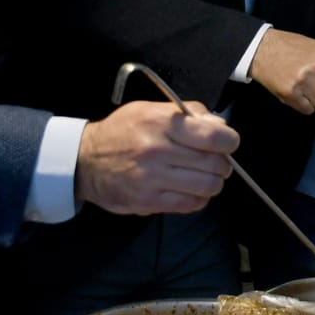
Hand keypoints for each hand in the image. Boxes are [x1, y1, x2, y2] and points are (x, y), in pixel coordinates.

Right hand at [73, 100, 237, 214]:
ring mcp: (152, 179)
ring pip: (207, 187)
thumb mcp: (151, 109)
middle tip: (216, 162)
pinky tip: (191, 190)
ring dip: (213, 183)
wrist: (85, 161)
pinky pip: (190, 204)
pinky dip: (199, 198)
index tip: (226, 143)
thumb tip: (220, 126)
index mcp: (161, 123)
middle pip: (215, 164)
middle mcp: (157, 150)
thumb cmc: (122, 132)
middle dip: (222, 164)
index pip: (214, 137)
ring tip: (204, 177)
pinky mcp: (148, 202)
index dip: (229, 141)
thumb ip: (189, 113)